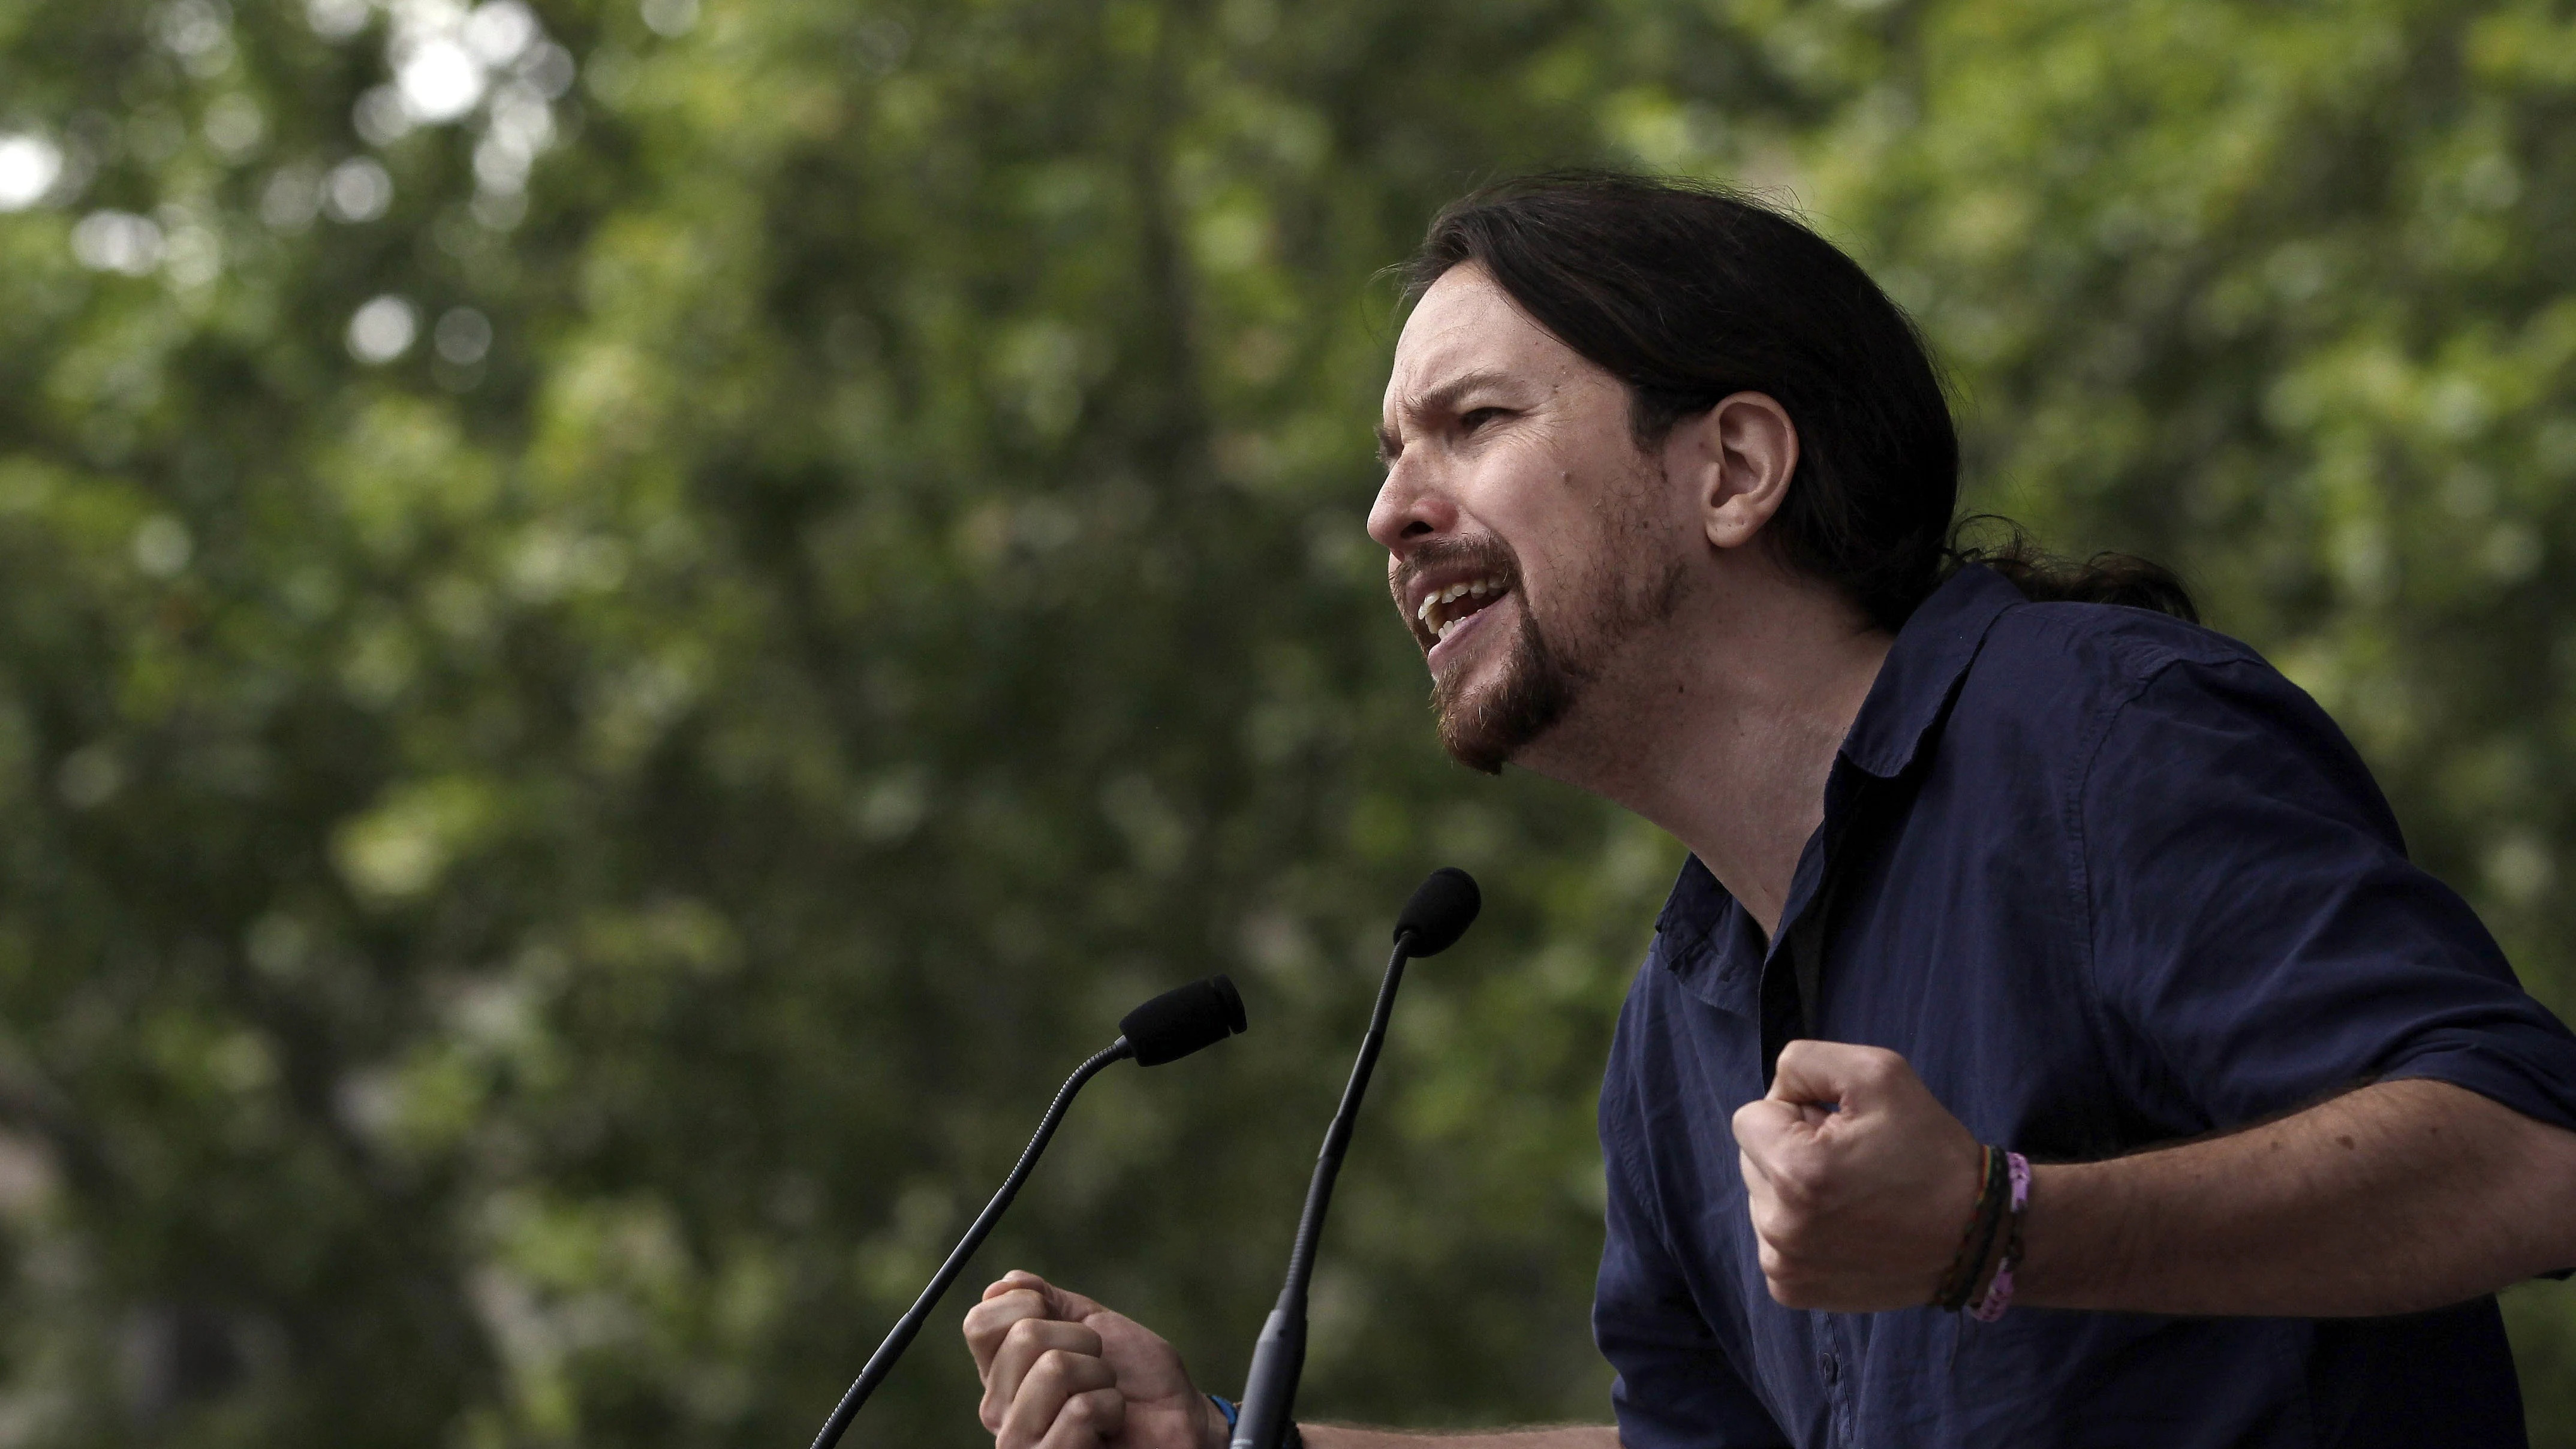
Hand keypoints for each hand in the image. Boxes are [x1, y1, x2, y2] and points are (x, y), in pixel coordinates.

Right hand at [963, 1270, 1226, 1448]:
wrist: (1175, 1418)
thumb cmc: (1135, 1376)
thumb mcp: (1092, 1323)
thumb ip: (1047, 1301)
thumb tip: (1003, 1284)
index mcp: (1002, 1374)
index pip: (979, 1323)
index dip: (1024, 1302)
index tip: (1055, 1314)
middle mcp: (1000, 1410)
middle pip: (1024, 1337)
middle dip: (1082, 1339)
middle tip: (1097, 1364)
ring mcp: (1020, 1442)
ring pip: (1053, 1368)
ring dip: (1099, 1374)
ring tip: (1105, 1396)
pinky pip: (1081, 1410)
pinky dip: (1110, 1406)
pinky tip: (1110, 1426)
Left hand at [1730, 1040, 1984, 1310]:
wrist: (1974, 1235)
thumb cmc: (1930, 1150)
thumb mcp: (1878, 1073)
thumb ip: (1805, 1062)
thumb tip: (1775, 1091)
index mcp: (1796, 1171)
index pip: (1749, 1117)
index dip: (1796, 1111)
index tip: (1839, 1128)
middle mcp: (1779, 1227)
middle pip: (1751, 1159)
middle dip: (1790, 1150)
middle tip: (1851, 1161)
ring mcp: (1783, 1265)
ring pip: (1761, 1198)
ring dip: (1793, 1190)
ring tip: (1852, 1195)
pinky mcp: (1791, 1290)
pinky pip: (1771, 1239)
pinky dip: (1799, 1227)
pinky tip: (1845, 1227)